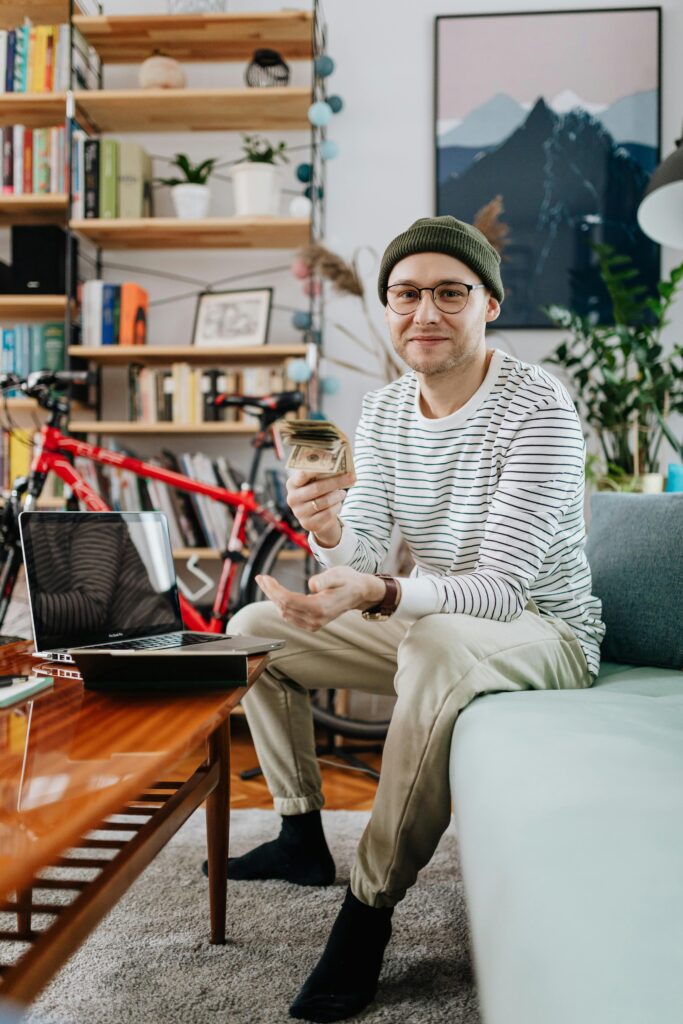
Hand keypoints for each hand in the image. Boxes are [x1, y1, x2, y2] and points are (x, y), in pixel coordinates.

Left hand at [255, 566, 385, 631]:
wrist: (359, 593)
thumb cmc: (348, 580)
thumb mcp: (338, 574)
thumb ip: (325, 579)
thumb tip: (312, 585)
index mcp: (321, 607)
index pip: (288, 601)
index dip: (273, 590)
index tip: (264, 578)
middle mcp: (316, 619)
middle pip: (284, 607)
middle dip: (270, 592)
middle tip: (260, 578)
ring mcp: (314, 624)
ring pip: (285, 613)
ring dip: (273, 599)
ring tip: (266, 583)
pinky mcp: (312, 624)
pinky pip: (290, 616)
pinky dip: (281, 605)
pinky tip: (277, 594)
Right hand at [286, 469, 355, 546]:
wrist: (316, 517)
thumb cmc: (318, 493)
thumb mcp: (317, 482)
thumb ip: (323, 474)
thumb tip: (342, 467)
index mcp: (292, 484)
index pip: (302, 474)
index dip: (317, 469)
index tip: (333, 464)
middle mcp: (292, 498)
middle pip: (317, 488)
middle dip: (336, 481)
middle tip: (351, 477)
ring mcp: (299, 512)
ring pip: (324, 502)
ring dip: (337, 496)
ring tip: (343, 493)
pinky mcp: (308, 524)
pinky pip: (327, 514)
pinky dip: (336, 507)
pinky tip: (338, 504)